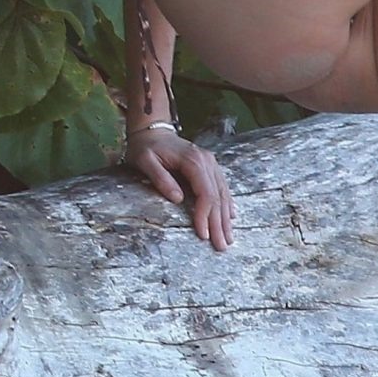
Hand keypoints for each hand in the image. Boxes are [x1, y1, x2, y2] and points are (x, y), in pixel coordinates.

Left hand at [129, 124, 232, 250]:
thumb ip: (161, 179)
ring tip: (228, 238)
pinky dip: (227, 203)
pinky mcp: (209, 166)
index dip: (205, 215)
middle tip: (222, 245)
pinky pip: (222, 187)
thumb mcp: (146, 161)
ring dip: (226, 217)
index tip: (204, 235)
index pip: (205, 192)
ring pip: (222, 193)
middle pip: (217, 196)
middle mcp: (207, 161)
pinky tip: (231, 216)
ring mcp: (211, 163)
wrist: (153, 130)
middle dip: (219, 223)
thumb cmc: (146, 147)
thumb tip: (177, 199)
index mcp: (193, 160)